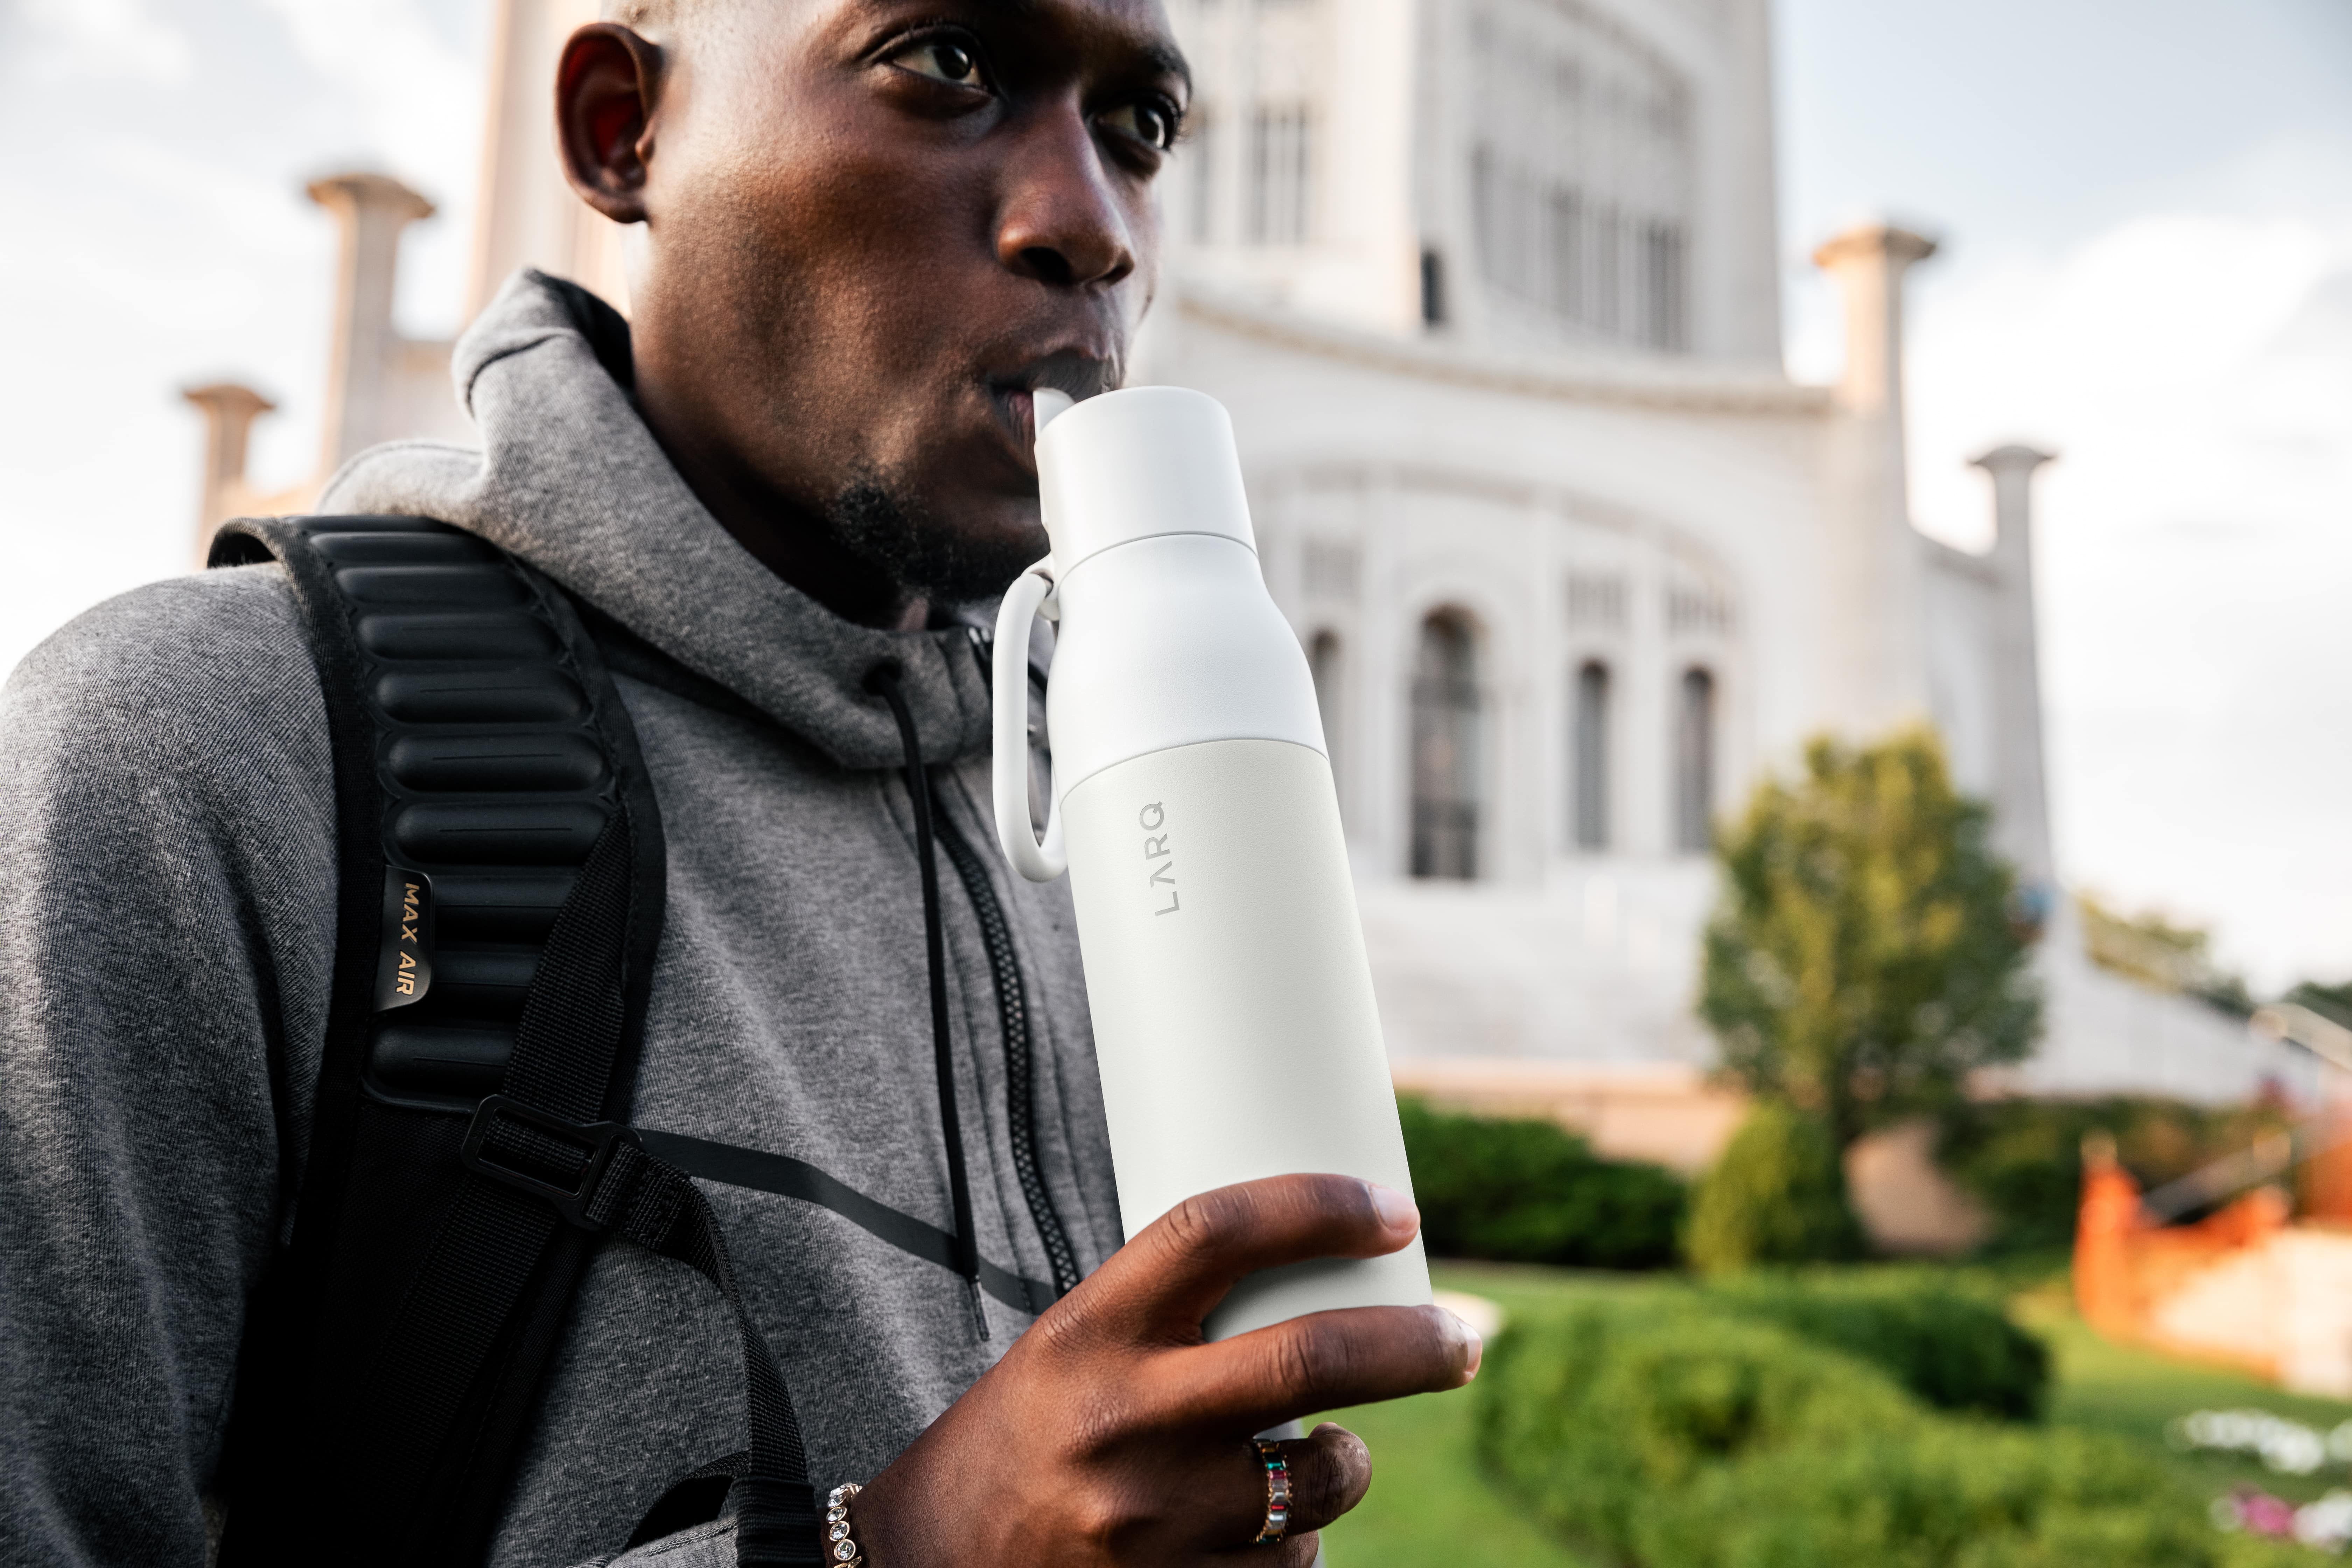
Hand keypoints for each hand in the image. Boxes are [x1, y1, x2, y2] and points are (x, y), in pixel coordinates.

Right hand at [849, 1173, 1479, 1566]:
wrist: (926, 1566)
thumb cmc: (1019, 1440)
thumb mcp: (1070, 1349)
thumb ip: (1171, 1320)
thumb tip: (1312, 1279)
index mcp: (1089, 1332)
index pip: (1218, 1231)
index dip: (1319, 1206)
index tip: (1392, 1208)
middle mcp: (1123, 1419)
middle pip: (1309, 1358)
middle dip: (1414, 1343)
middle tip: (1460, 1337)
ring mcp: (1154, 1520)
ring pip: (1318, 1479)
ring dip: (1348, 1462)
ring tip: (1333, 1452)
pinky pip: (1292, 1567)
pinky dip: (1300, 1544)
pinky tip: (1263, 1531)